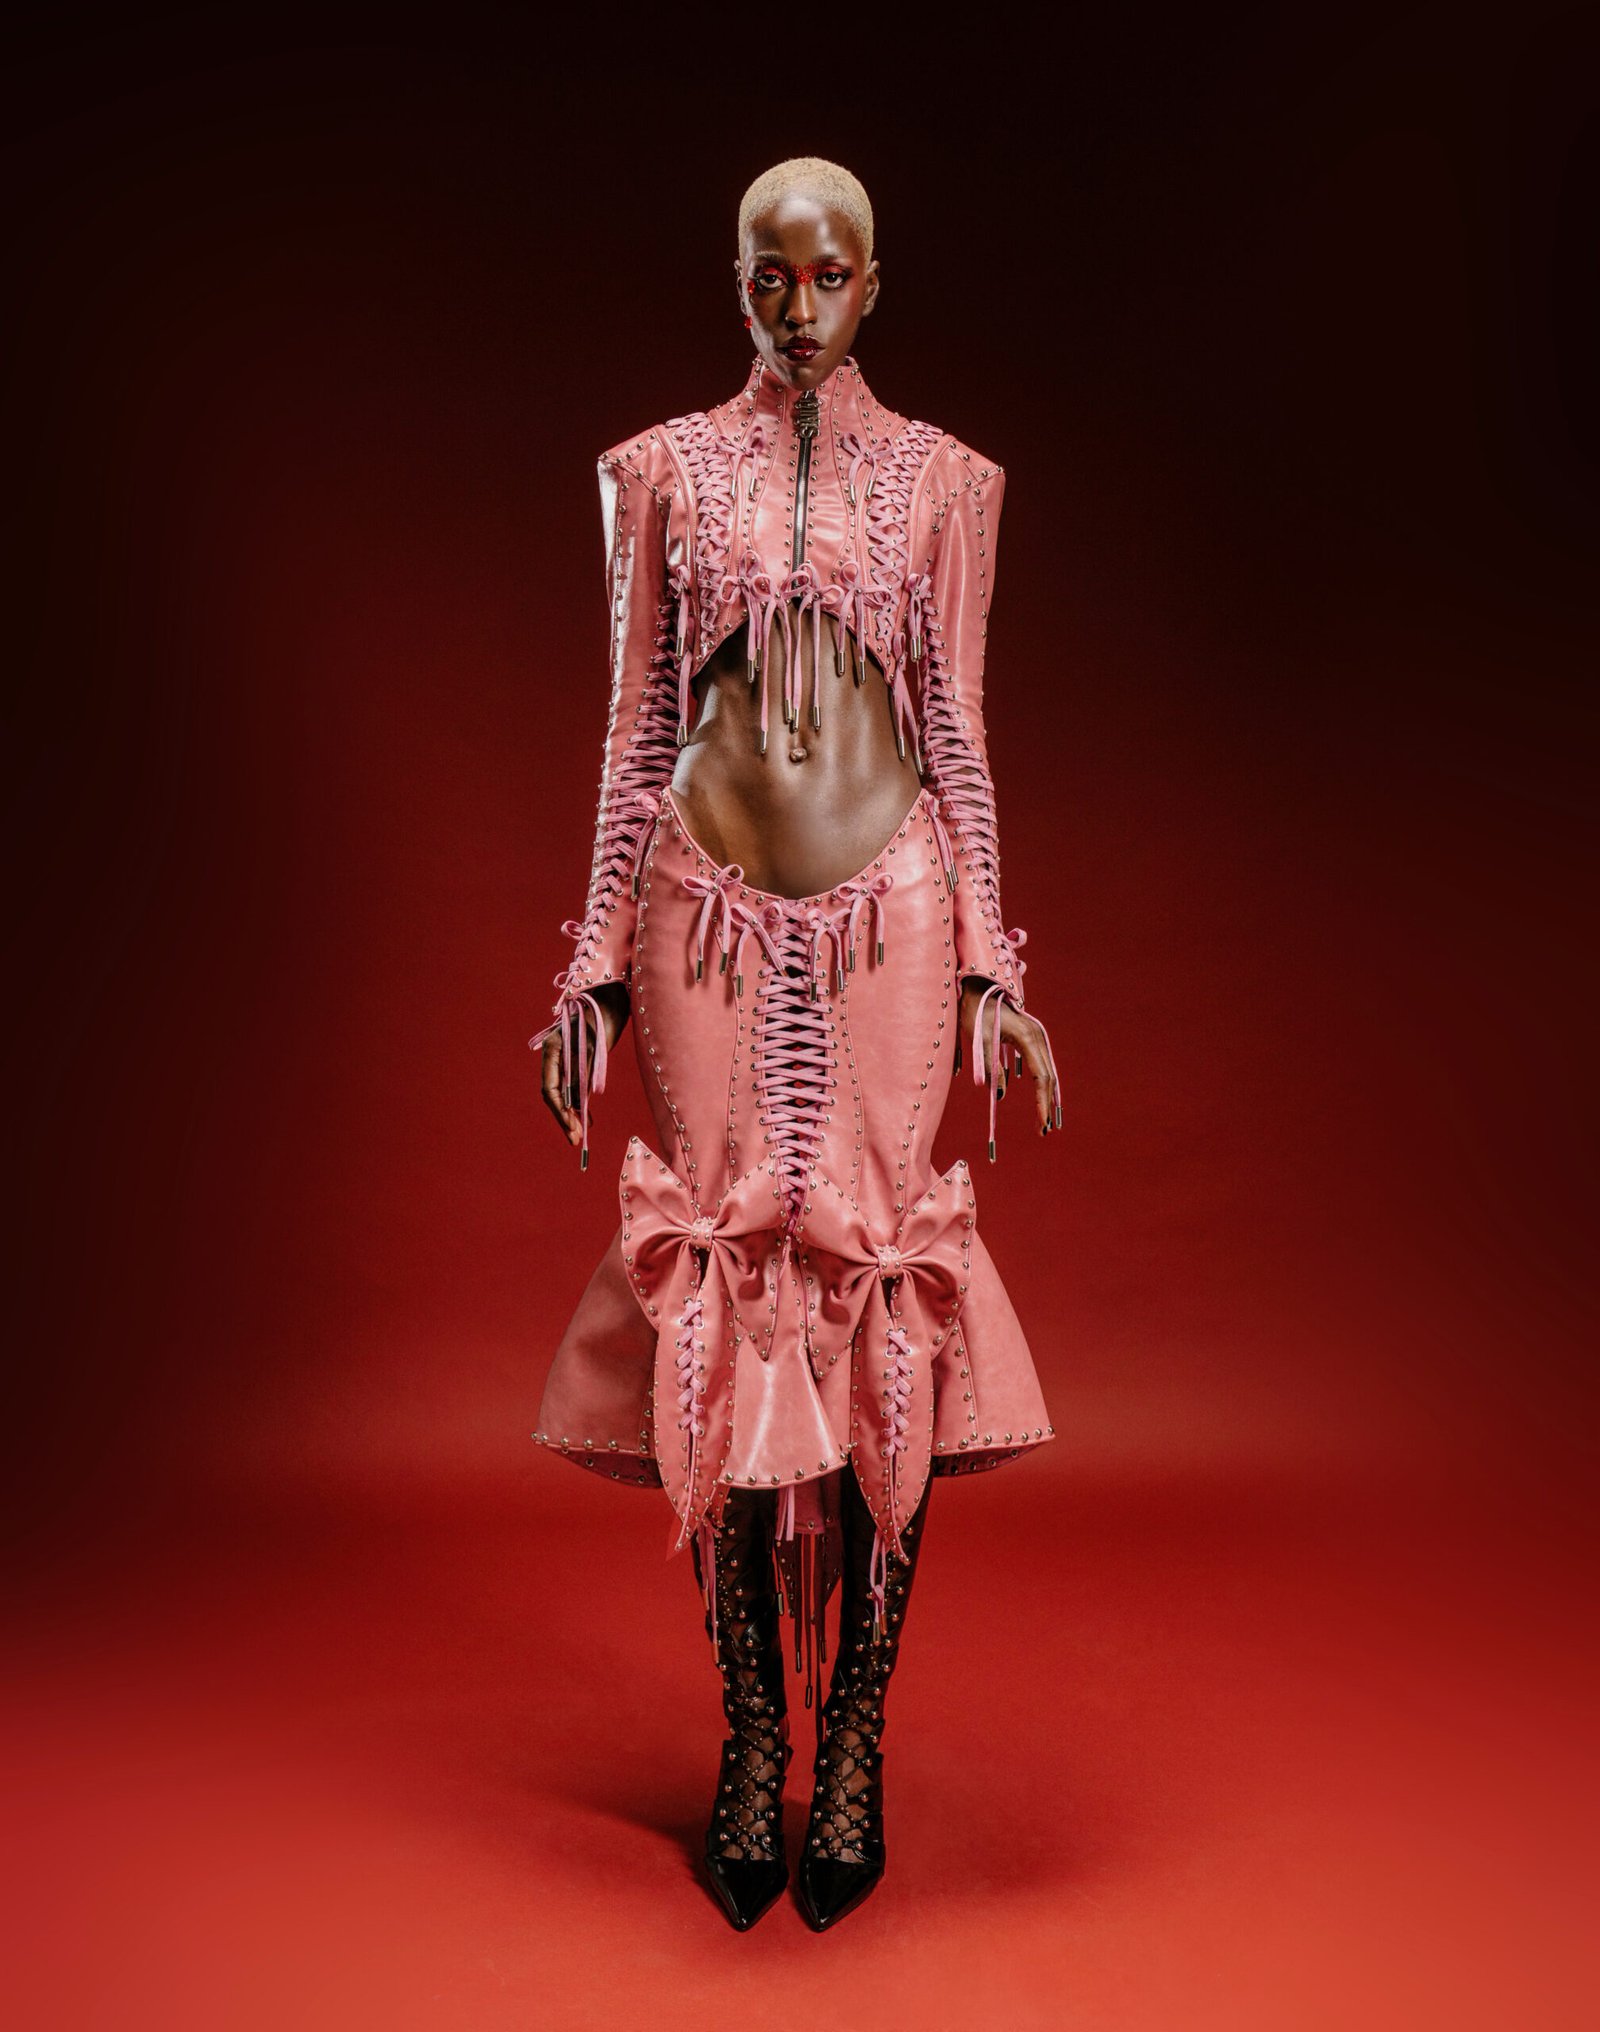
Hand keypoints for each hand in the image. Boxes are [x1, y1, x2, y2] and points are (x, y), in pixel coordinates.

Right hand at [540, 983, 629, 1146]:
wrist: (613, 998)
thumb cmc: (604, 1017)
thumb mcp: (595, 1046)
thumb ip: (584, 1072)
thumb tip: (578, 1104)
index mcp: (552, 1049)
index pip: (551, 1088)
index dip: (561, 1112)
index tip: (573, 1129)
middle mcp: (554, 1055)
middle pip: (554, 1094)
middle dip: (564, 1117)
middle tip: (576, 1140)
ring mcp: (564, 1058)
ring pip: (563, 1093)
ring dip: (571, 1114)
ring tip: (580, 1135)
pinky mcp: (576, 1060)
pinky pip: (573, 1087)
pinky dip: (579, 1103)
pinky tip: (587, 1118)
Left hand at [957, 978, 1061, 1134]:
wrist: (978, 989)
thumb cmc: (975, 1012)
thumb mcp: (979, 1040)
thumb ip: (990, 1066)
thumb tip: (999, 1095)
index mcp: (1027, 1038)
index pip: (1041, 1078)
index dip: (1041, 1104)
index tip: (1041, 1124)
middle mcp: (1038, 1037)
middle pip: (1048, 1078)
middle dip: (1046, 1106)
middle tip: (1043, 1131)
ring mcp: (1037, 1037)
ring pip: (1048, 1073)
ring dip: (1046, 1098)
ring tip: (1043, 1121)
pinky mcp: (1031, 1038)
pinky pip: (1042, 1066)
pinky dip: (1043, 1086)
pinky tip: (1040, 1100)